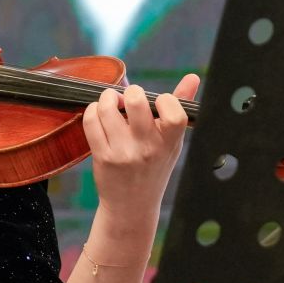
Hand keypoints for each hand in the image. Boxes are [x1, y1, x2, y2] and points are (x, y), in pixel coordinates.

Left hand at [83, 74, 193, 222]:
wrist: (132, 205)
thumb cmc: (154, 167)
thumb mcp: (172, 142)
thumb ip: (180, 107)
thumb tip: (192, 77)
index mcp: (170, 142)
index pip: (173, 111)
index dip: (164, 99)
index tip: (158, 103)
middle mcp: (147, 147)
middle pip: (136, 102)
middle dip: (131, 91)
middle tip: (129, 98)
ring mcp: (123, 152)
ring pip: (107, 108)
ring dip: (107, 98)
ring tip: (111, 103)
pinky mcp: (102, 156)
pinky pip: (91, 122)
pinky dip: (92, 111)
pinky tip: (99, 115)